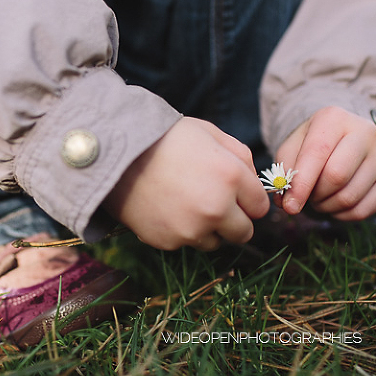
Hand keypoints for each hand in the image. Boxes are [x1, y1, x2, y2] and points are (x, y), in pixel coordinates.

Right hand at [105, 117, 269, 250]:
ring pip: (214, 242)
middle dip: (233, 220)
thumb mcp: (209, 132)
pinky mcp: (168, 242)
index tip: (234, 194)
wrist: (115, 153)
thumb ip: (240, 156)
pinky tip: (165, 207)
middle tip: (214, 204)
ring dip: (206, 228)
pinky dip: (179, 230)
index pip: (260, 207)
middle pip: (243, 233)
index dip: (248, 200)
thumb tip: (254, 181)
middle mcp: (216, 208)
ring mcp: (191, 229)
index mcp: (231, 177)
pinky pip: (185, 243)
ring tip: (184, 202)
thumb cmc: (164, 138)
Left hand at [274, 106, 375, 219]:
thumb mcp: (292, 149)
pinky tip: (333, 205)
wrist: (341, 138)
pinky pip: (365, 209)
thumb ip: (285, 173)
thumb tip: (286, 203)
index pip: (316, 154)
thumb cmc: (311, 144)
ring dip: (326, 207)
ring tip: (318, 199)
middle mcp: (365, 132)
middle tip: (306, 197)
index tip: (290, 206)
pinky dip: (343, 215)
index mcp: (334, 118)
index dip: (301, 184)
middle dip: (315, 195)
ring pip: (350, 196)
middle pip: (337, 176)